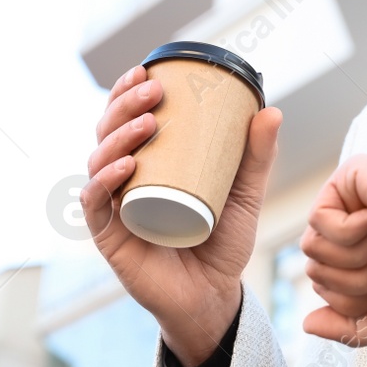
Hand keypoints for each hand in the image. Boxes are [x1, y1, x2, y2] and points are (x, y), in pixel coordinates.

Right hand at [82, 63, 282, 366]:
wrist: (214, 296)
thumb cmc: (222, 241)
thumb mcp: (244, 193)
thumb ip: (257, 156)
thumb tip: (271, 109)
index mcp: (147, 162)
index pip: (125, 118)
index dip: (126, 91)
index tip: (146, 70)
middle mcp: (122, 180)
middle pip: (108, 132)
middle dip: (124, 105)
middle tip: (153, 91)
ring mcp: (113, 207)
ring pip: (98, 161)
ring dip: (117, 137)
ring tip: (147, 124)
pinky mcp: (110, 237)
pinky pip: (95, 204)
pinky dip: (105, 181)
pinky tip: (124, 167)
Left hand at [300, 156, 366, 345]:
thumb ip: (349, 328)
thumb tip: (307, 324)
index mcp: (359, 252)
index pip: (322, 286)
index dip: (354, 299)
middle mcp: (350, 223)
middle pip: (313, 269)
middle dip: (355, 281)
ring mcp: (349, 198)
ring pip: (312, 248)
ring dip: (357, 257)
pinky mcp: (350, 175)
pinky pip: (319, 220)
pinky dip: (354, 231)